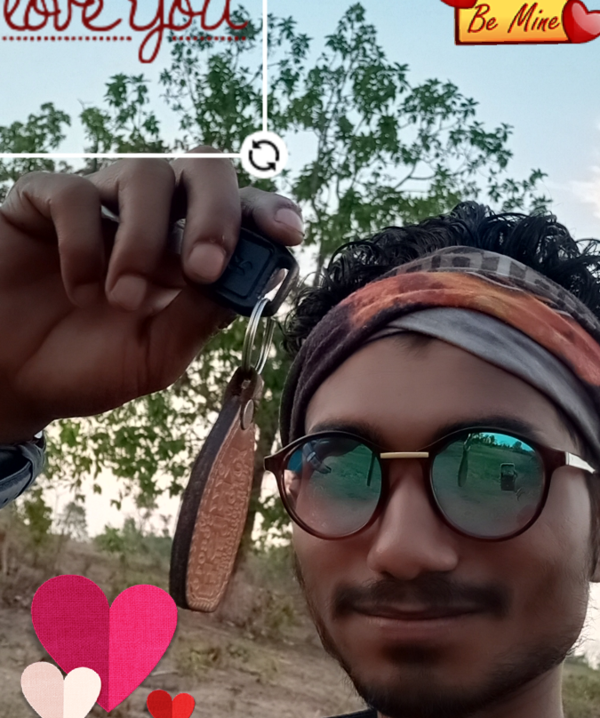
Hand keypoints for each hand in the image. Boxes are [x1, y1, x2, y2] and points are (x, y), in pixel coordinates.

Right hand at [0, 147, 304, 443]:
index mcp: (189, 253)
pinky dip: (82, 242)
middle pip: (202, 168)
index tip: (287, 233)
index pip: (240, 213)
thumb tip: (252, 280)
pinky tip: (78, 288)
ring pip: (142, 171)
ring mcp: (100, 204)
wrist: (12, 380)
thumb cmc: (89, 367)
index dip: (268, 213)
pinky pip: (74, 193)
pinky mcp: (43, 201)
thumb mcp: (156, 356)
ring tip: (123, 300)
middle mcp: (152, 218)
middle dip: (215, 212)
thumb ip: (199, 317)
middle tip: (204, 268)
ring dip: (143, 241)